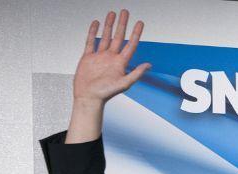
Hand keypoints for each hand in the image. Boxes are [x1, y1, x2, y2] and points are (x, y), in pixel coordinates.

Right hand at [66, 10, 149, 143]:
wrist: (88, 97)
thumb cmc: (106, 93)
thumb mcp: (124, 83)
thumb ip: (136, 73)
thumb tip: (148, 65)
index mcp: (120, 63)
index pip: (130, 44)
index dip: (135, 33)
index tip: (140, 23)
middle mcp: (111, 58)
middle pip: (118, 36)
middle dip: (122, 24)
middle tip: (125, 12)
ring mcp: (100, 56)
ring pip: (105, 36)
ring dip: (109, 25)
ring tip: (112, 14)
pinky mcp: (88, 57)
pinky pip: (91, 41)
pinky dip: (93, 32)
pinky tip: (96, 24)